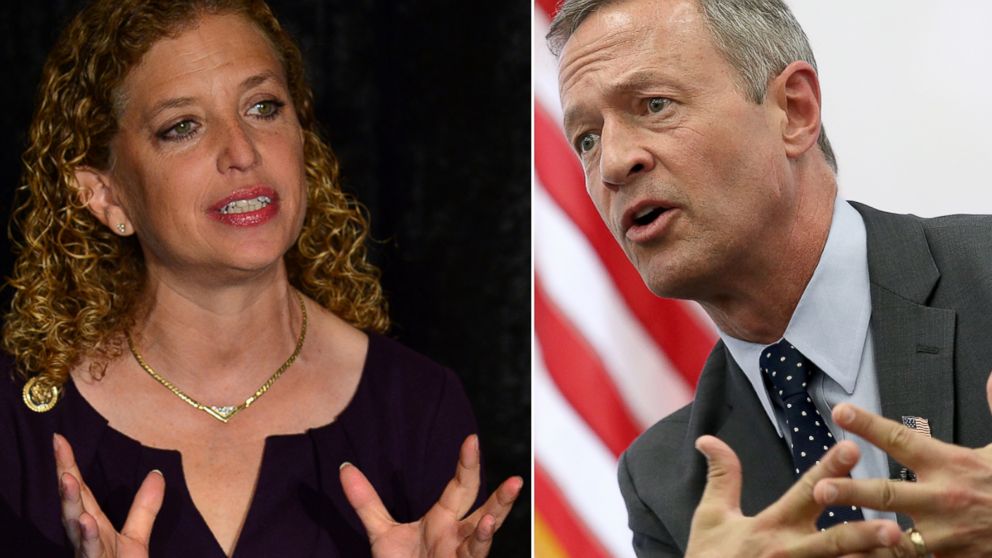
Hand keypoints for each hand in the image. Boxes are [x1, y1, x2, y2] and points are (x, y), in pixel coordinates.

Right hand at [54, 433, 164, 557]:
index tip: (59, 437)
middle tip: (59, 450)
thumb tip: (157, 473)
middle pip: (73, 504)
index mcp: (93, 527)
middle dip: (64, 478)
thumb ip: (144, 507)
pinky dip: (87, 538)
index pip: (80, 491)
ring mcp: (89, 554)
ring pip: (75, 527)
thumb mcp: (136, 538)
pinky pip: (90, 552)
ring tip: (67, 479)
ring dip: (70, 504)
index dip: (69, 464)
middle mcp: (85, 538)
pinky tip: (86, 521)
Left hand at [340, 434, 522, 557]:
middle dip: (499, 493)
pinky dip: (480, 541)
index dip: (466, 463)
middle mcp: (458, 534)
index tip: (471, 438)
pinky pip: (474, 555)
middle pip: (482, 507)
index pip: (461, 485)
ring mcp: (460, 554)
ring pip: (486, 533)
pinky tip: (485, 526)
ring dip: (499, 514)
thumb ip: (366, 501)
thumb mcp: (381, 532)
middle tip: (515, 477)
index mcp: (444, 518)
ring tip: (512, 495)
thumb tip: (344, 467)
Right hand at [685, 435, 901, 557]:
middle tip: (893, 525)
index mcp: (770, 527)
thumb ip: (722, 476)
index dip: (828, 469)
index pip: (805, 492)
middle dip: (865, 534)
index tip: (851, 448)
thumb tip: (709, 439)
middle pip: (834, 541)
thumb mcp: (710, 516)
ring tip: (902, 554)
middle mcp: (790, 553)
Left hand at [813, 396, 991, 556]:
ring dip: (862, 537)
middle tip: (822, 488)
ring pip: (893, 538)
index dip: (869, 424)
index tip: (840, 411)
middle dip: (852, 492)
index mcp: (950, 464)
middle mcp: (942, 498)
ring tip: (831, 539)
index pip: (902, 438)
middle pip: (887, 493)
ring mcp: (944, 534)